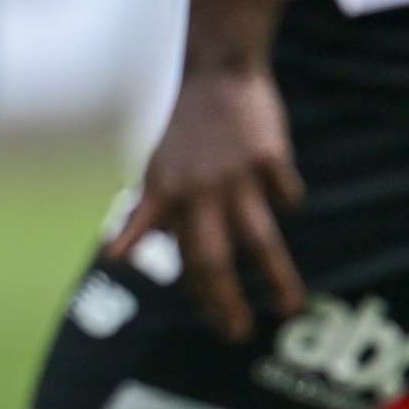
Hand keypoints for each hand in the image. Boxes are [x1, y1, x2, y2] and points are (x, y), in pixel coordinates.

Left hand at [116, 66, 305, 343]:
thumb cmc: (186, 134)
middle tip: (238, 335)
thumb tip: (117, 255)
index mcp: (167, 196)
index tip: (216, 326)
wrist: (218, 74)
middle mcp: (199, 191)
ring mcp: (236, 176)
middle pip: (214, 261)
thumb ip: (144, 215)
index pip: (180, 260)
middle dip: (227, 304)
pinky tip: (284, 197)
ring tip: (291, 309)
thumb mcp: (155, 172)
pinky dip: (287, 199)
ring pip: (260, 240)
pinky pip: (286, 193)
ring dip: (278, 280)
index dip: (198, 297)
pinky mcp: (270, 157)